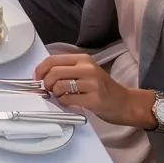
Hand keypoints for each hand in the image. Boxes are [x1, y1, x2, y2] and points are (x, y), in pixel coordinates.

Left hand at [35, 53, 149, 126]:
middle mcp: (87, 68)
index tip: (37, 77)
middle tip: (50, 89)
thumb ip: (68, 69)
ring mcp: (92, 84)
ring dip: (56, 93)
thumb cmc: (103, 88)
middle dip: (47, 82)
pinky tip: (70, 102)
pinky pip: (68, 99)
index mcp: (83, 59)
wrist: (126, 103)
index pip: (53, 59)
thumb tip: (43, 74)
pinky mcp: (94, 100)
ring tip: (62, 96)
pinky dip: (64, 102)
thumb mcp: (86, 71)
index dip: (40, 69)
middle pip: (54, 72)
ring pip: (60, 86)